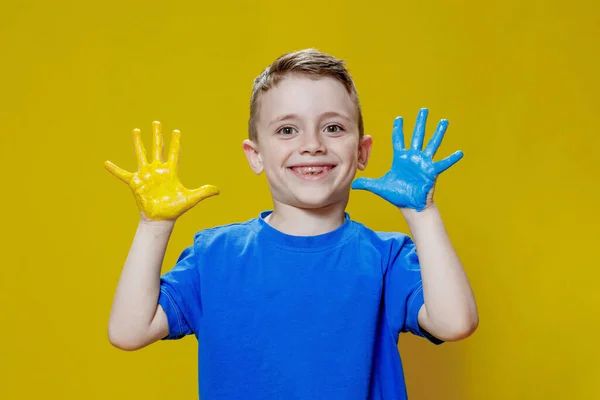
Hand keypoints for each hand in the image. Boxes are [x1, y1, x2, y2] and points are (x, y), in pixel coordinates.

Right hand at [104, 121, 218, 220]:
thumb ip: (204, 192)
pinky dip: (115, 169)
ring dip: (139, 142)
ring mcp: (146, 175)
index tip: (176, 131)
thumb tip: (218, 191)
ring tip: (136, 130)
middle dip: (157, 135)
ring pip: (142, 154)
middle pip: (157, 148)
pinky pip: (123, 175)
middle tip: (156, 122)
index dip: (175, 142)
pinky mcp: (136, 183)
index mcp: (171, 172)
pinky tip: (106, 163)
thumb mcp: (191, 199)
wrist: (161, 219)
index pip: (173, 153)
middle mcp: (158, 170)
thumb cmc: (175, 209)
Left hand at [351, 108, 462, 211]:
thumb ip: (367, 183)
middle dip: (420, 122)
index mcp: (401, 159)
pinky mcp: (432, 171)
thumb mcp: (379, 187)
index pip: (399, 140)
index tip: (399, 118)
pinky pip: (443, 163)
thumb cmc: (397, 196)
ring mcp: (424, 163)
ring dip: (438, 133)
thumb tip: (353, 183)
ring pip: (432, 144)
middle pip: (417, 136)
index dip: (399, 130)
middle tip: (424, 110)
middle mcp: (413, 157)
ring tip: (444, 121)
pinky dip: (451, 158)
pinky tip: (459, 152)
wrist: (410, 206)